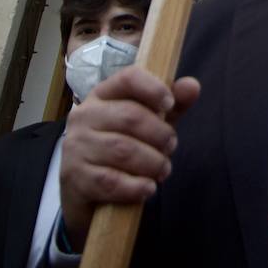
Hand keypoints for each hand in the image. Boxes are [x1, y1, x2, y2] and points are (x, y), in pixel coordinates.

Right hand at [60, 66, 199, 249]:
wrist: (85, 190)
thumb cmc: (122, 147)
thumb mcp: (148, 122)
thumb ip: (172, 105)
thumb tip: (192, 86)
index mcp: (103, 94)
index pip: (128, 78)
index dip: (153, 88)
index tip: (170, 104)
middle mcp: (84, 115)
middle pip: (130, 116)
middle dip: (160, 134)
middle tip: (171, 147)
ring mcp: (76, 146)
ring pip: (123, 150)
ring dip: (152, 162)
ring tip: (163, 169)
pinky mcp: (74, 177)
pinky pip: (111, 180)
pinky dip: (136, 186)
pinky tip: (148, 188)